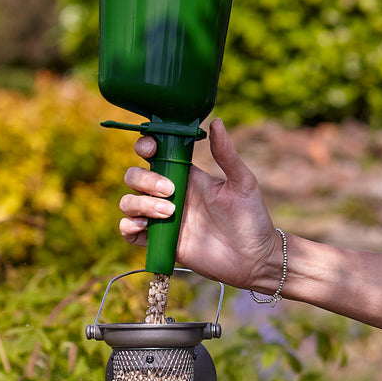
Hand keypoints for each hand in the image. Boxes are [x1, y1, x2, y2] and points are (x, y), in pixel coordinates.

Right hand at [119, 118, 279, 289]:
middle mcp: (169, 194)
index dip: (145, 147)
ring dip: (140, 204)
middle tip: (171, 192)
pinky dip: (128, 226)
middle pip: (134, 177)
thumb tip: (216, 122)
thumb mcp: (242, 183)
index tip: (151, 149)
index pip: (154, 154)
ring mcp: (162, 219)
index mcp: (186, 175)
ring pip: (128, 202)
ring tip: (169, 213)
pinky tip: (146, 227)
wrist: (253, 258)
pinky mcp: (160, 242)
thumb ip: (227, 155)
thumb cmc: (251, 218)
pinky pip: (128, 231)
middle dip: (144, 180)